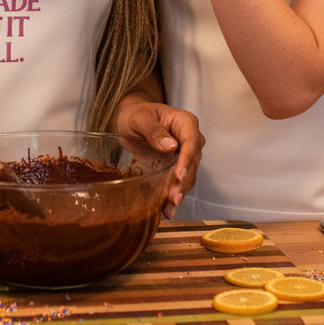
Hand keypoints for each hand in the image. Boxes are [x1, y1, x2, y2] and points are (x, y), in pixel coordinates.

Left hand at [115, 98, 203, 219]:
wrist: (130, 120)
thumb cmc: (136, 114)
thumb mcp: (140, 119)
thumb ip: (154, 131)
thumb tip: (171, 146)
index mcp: (185, 123)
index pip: (191, 142)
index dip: (187, 160)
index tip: (179, 176)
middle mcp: (189, 138)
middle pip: (193, 162)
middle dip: (184, 182)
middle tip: (173, 198)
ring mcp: (185, 154)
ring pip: (188, 175)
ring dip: (180, 192)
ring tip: (169, 207)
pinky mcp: (176, 166)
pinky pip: (179, 182)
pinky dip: (173, 195)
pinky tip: (167, 210)